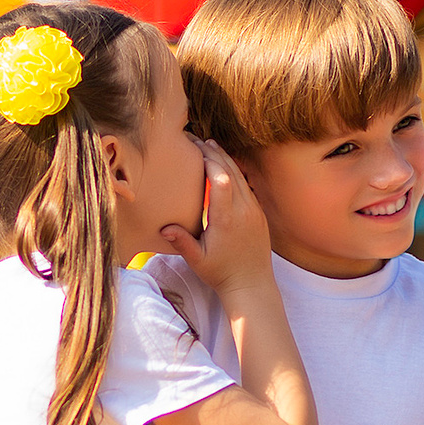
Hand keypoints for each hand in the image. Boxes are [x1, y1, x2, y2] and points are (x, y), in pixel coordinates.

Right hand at [157, 137, 275, 301]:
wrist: (253, 285)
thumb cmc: (221, 273)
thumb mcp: (197, 260)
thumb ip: (182, 242)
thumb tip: (164, 229)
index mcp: (226, 219)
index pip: (220, 179)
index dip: (209, 160)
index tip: (195, 149)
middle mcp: (243, 210)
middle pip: (230, 171)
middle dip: (214, 153)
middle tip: (198, 140)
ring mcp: (254, 210)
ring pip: (240, 176)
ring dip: (225, 159)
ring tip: (210, 145)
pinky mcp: (259, 214)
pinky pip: (247, 186)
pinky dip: (235, 172)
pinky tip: (224, 167)